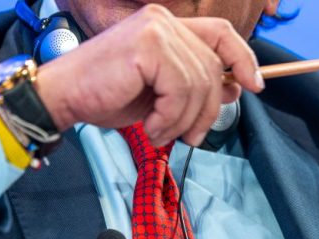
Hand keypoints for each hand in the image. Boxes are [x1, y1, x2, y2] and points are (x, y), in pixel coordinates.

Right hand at [36, 4, 263, 146]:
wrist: (63, 98)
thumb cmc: (106, 95)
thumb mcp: (159, 93)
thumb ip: (193, 86)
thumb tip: (233, 89)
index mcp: (167, 26)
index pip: (220, 34)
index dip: (244, 58)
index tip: (255, 85)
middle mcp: (163, 21)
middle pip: (212, 67)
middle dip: (208, 110)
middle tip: (191, 137)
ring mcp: (156, 30)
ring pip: (199, 84)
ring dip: (183, 121)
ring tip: (160, 133)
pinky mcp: (147, 47)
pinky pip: (180, 91)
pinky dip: (169, 119)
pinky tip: (150, 127)